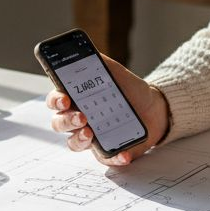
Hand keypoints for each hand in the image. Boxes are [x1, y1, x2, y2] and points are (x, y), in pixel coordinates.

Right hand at [46, 54, 168, 166]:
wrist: (154, 106)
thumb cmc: (128, 89)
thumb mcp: (113, 71)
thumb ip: (97, 62)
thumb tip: (83, 51)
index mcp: (76, 99)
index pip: (56, 101)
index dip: (56, 100)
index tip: (64, 98)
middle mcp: (79, 119)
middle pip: (59, 123)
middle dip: (66, 120)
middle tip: (81, 116)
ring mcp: (91, 137)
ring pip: (74, 143)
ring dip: (78, 139)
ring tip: (90, 133)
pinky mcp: (107, 151)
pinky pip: (105, 158)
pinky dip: (113, 158)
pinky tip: (123, 154)